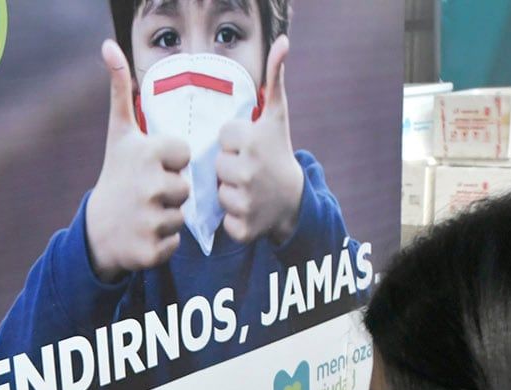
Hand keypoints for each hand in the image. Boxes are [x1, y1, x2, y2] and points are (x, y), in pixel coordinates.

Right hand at [85, 40, 191, 280]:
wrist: (97, 230)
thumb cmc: (115, 175)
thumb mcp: (119, 133)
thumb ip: (120, 90)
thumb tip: (109, 45)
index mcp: (148, 154)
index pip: (185, 155)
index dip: (171, 161)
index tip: (152, 165)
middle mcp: (150, 185)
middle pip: (186, 187)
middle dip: (170, 191)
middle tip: (147, 193)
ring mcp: (150, 219)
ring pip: (183, 216)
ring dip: (169, 216)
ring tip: (146, 213)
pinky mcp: (152, 249)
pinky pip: (176, 243)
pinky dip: (164, 242)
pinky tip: (145, 233)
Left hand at [216, 36, 304, 244]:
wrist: (294, 200)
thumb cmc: (278, 154)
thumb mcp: (276, 117)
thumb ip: (274, 79)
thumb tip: (282, 42)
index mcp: (251, 142)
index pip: (222, 138)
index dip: (234, 143)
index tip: (251, 148)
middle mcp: (248, 170)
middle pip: (216, 165)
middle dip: (230, 168)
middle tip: (250, 170)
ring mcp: (246, 200)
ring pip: (218, 192)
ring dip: (229, 193)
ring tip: (249, 190)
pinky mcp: (243, 227)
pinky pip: (223, 220)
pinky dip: (234, 219)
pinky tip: (249, 210)